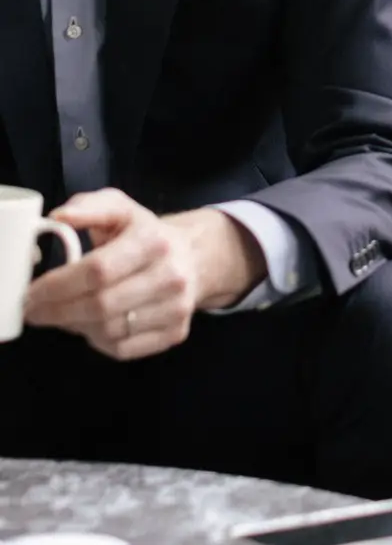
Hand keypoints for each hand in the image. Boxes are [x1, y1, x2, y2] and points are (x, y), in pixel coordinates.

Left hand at [23, 190, 261, 360]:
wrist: (194, 257)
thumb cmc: (145, 234)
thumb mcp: (120, 208)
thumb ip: (88, 206)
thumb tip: (59, 217)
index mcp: (154, 241)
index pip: (98, 270)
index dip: (58, 286)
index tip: (32, 293)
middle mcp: (171, 275)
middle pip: (101, 306)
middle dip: (58, 312)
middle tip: (36, 311)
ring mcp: (177, 307)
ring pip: (109, 331)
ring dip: (76, 326)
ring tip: (66, 313)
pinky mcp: (176, 333)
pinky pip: (123, 349)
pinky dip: (98, 341)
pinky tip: (93, 324)